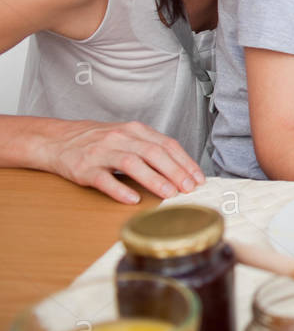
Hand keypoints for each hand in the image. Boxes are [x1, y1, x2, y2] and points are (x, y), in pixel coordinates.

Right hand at [39, 120, 204, 203]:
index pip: (167, 144)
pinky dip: (120, 189)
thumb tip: (181, 169)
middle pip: (154, 153)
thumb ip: (151, 147)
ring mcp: (102, 152)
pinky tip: (133, 199)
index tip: (198, 178)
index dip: (185, 162)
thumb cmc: (98, 141)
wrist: (57, 140)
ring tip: (169, 193)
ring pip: (132, 163)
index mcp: (135, 130)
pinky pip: (104, 179)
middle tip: (189, 188)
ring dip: (154, 179)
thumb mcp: (127, 136)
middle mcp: (120, 138)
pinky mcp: (84, 168)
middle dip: (175, 171)